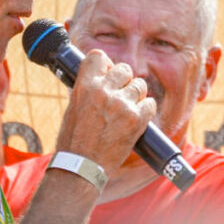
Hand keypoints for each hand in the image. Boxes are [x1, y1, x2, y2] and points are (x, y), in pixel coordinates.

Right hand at [53, 50, 155, 174]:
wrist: (81, 167)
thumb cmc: (74, 140)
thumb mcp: (74, 107)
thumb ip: (89, 90)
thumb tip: (104, 78)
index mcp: (84, 86)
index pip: (99, 56)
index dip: (106, 64)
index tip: (107, 73)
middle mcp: (103, 91)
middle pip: (124, 69)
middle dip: (124, 80)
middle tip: (120, 94)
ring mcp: (121, 104)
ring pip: (140, 85)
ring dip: (136, 96)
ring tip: (127, 110)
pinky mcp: (136, 119)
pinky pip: (150, 104)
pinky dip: (146, 111)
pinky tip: (137, 119)